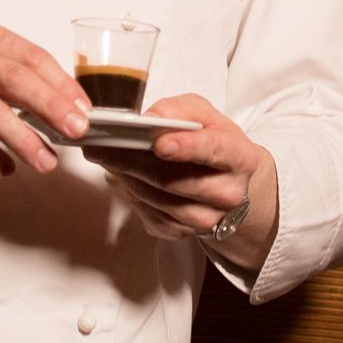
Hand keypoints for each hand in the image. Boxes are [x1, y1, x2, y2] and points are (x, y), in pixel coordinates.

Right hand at [0, 19, 90, 174]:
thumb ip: (7, 66)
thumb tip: (58, 98)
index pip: (32, 56)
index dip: (62, 83)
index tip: (82, 106)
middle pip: (17, 82)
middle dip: (53, 108)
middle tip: (77, 129)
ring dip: (24, 140)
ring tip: (46, 161)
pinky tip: (5, 168)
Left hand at [85, 94, 274, 253]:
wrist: (225, 182)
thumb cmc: (212, 141)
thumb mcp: (205, 115)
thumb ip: (180, 109)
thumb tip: (151, 118)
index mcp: (239, 157)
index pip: (213, 151)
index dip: (186, 148)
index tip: (160, 143)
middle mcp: (227, 193)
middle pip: (174, 180)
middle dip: (134, 160)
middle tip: (103, 145)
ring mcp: (205, 218)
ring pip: (156, 199)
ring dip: (126, 176)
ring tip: (104, 156)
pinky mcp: (181, 233)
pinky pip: (148, 213)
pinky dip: (130, 192)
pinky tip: (121, 175)